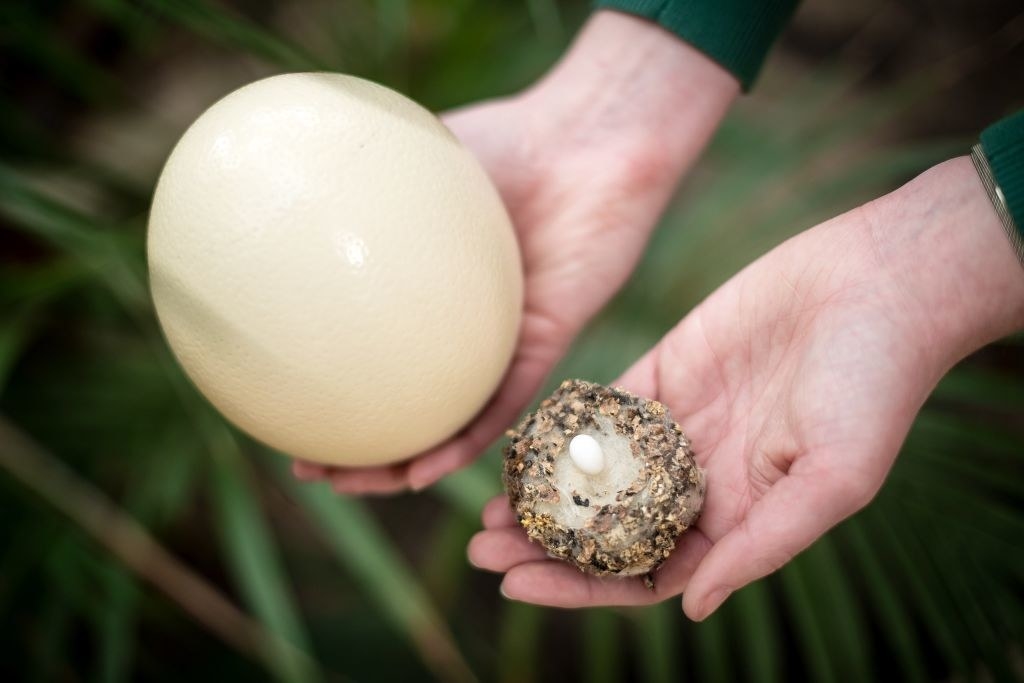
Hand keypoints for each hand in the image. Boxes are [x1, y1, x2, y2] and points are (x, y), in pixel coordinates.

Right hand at [293, 11, 737, 492]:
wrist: (590, 138)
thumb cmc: (508, 137)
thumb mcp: (412, 162)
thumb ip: (353, 185)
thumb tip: (278, 191)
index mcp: (436, 297)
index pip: (377, 356)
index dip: (332, 392)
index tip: (282, 413)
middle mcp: (469, 330)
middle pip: (412, 405)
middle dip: (362, 447)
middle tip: (312, 468)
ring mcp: (507, 343)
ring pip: (453, 426)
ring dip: (404, 466)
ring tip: (352, 485)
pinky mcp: (548, 347)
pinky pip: (502, 405)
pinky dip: (463, 443)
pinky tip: (421, 471)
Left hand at [468, 156, 1023, 618]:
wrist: (876, 286)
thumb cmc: (871, 386)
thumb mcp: (831, 480)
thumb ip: (762, 545)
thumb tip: (692, 608)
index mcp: (738, 518)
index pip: (645, 573)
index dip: (581, 587)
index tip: (518, 583)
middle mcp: (702, 480)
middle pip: (608, 531)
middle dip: (546, 547)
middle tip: (482, 550)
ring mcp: (679, 427)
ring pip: (595, 476)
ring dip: (544, 495)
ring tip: (486, 508)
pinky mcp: (665, 372)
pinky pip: (600, 411)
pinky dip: (560, 431)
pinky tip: (518, 444)